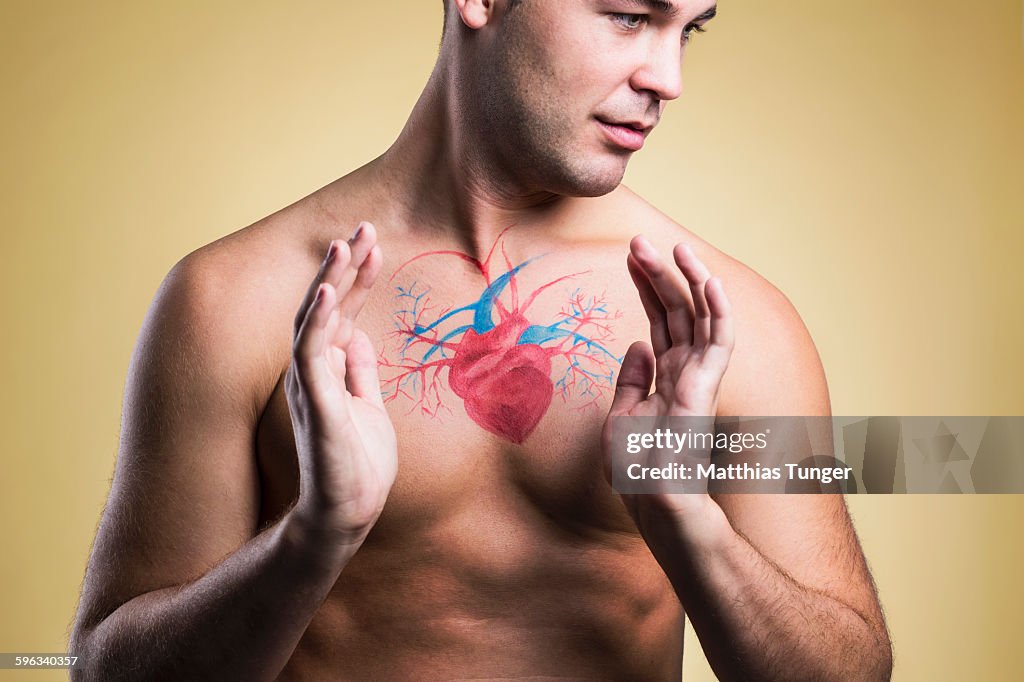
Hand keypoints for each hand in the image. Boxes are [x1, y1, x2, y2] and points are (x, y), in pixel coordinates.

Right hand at [286, 222, 396, 548]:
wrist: (346, 513)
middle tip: (364, 226)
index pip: (341, 312)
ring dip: (328, 282)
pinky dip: (318, 322)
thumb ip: (358, 372)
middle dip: (345, 266)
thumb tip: (357, 339)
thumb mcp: (368, 407)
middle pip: (327, 307)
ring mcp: (311, 385)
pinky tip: (328, 293)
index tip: (374, 243)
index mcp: (329, 369)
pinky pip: (310, 355)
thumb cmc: (356, 465)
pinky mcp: (315, 404)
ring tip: (341, 244)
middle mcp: (313, 371)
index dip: (356, 278)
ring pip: (314, 322)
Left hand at [603, 235, 734, 541]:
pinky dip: (720, 309)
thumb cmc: (637, 468)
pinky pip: (721, 340)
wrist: (652, 502)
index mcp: (665, 377)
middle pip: (677, 310)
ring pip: (702, 316)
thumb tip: (636, 344)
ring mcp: (699, 378)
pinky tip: (711, 279)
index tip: (630, 258)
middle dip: (659, 274)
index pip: (659, 321)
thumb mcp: (621, 415)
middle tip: (640, 240)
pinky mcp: (707, 387)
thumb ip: (632, 378)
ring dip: (689, 279)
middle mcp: (685, 372)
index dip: (646, 287)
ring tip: (672, 246)